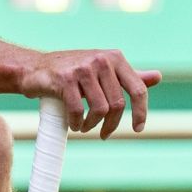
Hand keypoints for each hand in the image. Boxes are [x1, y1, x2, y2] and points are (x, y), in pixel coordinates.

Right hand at [21, 49, 161, 137]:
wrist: (34, 69)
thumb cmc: (72, 73)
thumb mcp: (103, 71)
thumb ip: (128, 76)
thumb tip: (157, 77)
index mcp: (115, 58)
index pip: (138, 89)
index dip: (141, 112)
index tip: (138, 129)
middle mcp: (101, 60)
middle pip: (118, 104)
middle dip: (112, 124)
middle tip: (103, 134)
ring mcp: (83, 68)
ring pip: (100, 109)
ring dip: (93, 125)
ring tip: (85, 128)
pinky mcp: (65, 79)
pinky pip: (78, 110)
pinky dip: (77, 123)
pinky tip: (74, 125)